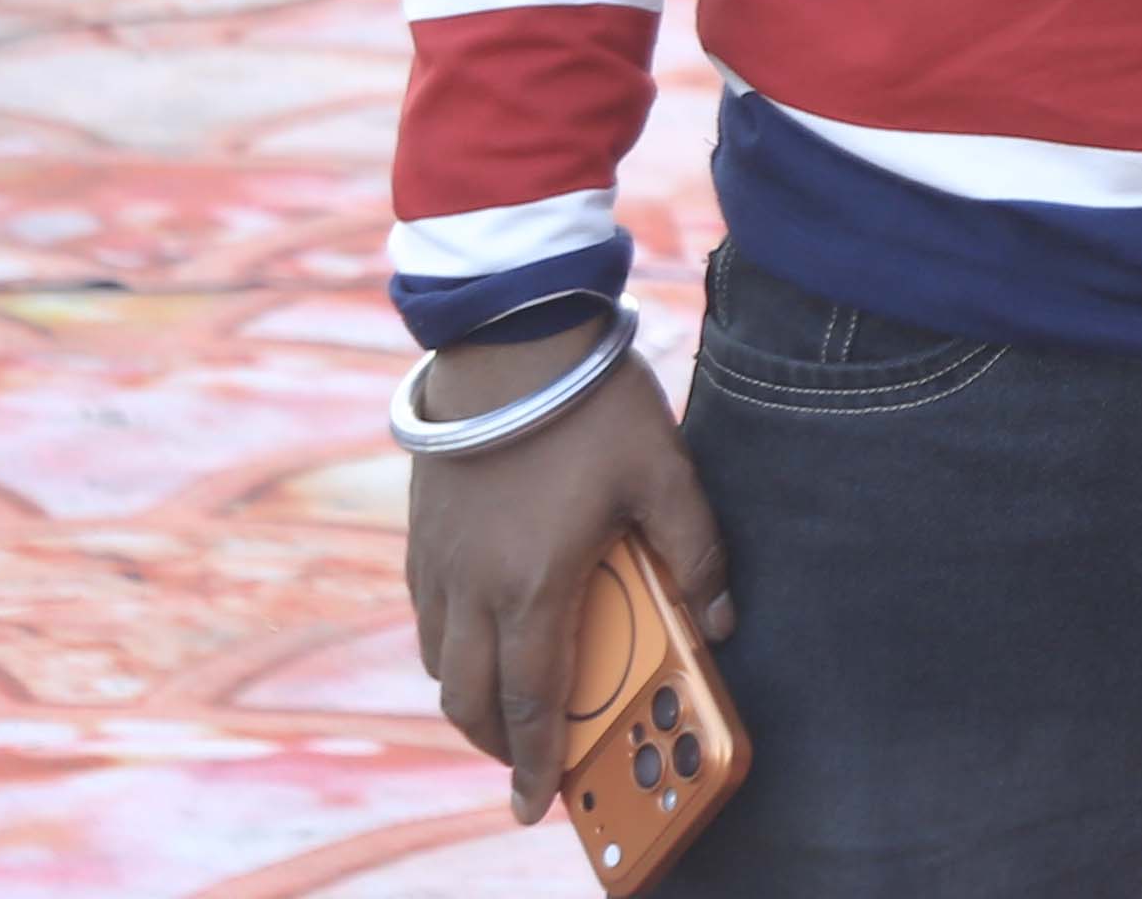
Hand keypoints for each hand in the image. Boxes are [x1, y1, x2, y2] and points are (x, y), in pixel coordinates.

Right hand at [405, 322, 734, 824]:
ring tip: (508, 708)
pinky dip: (448, 649)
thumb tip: (721, 622)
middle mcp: (472, 586)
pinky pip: (425, 617)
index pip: (531, 701)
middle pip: (468, 699)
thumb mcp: (667, 473)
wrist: (508, 336)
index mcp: (534, 584)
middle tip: (530, 762)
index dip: (536, 761)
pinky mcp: (420, 533)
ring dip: (469, 698)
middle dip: (499, 744)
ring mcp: (437, 561)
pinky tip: (480, 637)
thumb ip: (698, 552)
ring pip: (438, 662)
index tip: (536, 805)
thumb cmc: (591, 404)